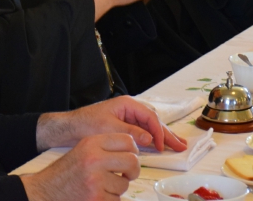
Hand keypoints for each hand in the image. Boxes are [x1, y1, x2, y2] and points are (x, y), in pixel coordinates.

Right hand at [21, 134, 139, 200]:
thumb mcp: (83, 150)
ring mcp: (95, 180)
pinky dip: (110, 200)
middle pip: (132, 161)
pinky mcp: (96, 199)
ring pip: (124, 184)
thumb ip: (105, 148)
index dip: (133, 150)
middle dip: (133, 170)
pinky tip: (97, 195)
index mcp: (91, 143)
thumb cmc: (66, 172)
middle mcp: (94, 159)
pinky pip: (116, 199)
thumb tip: (133, 151)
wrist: (44, 192)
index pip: (127, 140)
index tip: (130, 157)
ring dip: (117, 188)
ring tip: (102, 186)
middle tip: (127, 174)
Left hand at [36, 95, 187, 151]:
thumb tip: (149, 139)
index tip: (163, 146)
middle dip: (168, 134)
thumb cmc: (86, 124)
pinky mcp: (125, 125)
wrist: (71, 127)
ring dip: (163, 136)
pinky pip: (143, 131)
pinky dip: (153, 138)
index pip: (150, 118)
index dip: (159, 132)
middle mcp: (130, 108)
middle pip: (154, 121)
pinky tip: (160, 144)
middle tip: (181, 145)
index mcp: (127, 104)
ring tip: (178, 144)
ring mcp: (128, 117)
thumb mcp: (109, 128)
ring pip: (151, 126)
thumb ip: (130, 133)